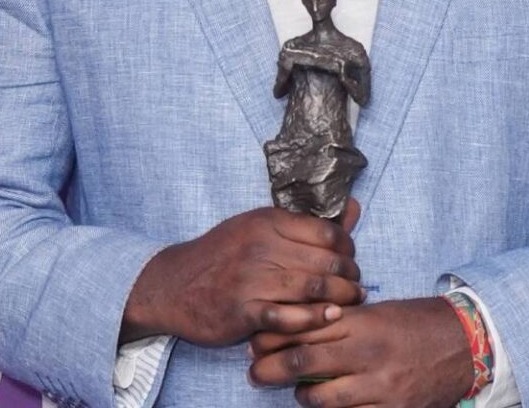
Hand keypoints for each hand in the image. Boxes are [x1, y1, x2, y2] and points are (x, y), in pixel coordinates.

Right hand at [122, 200, 363, 345]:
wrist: (171, 285)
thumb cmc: (223, 255)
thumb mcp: (260, 227)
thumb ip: (307, 224)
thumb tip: (355, 209)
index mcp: (268, 222)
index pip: (327, 234)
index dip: (348, 249)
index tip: (351, 260)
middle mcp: (261, 247)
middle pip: (326, 262)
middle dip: (350, 276)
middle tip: (357, 285)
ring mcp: (251, 280)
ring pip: (313, 288)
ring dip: (341, 298)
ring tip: (350, 302)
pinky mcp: (242, 311)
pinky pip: (288, 316)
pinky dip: (313, 319)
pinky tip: (328, 319)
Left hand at [248, 296, 474, 407]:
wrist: (467, 344)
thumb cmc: (418, 323)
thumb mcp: (379, 312)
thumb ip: (340, 324)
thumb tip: (295, 333)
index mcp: (364, 322)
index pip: (303, 328)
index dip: (272, 336)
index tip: (257, 341)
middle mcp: (369, 354)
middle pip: (301, 364)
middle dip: (268, 369)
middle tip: (256, 372)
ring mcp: (381, 387)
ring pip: (318, 399)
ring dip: (300, 396)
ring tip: (299, 391)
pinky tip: (331, 407)